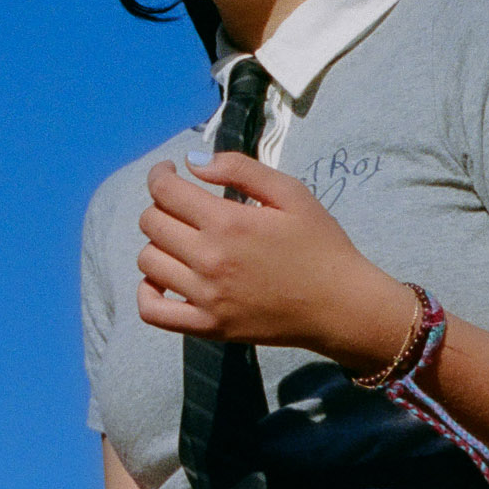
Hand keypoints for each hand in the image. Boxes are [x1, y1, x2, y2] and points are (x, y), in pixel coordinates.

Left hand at [138, 152, 416, 365]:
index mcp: (228, 222)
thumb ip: (240, 169)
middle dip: (161, 206)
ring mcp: (205, 297)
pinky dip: (147, 292)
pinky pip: (153, 311)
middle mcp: (209, 259)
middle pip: (151, 223)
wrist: (341, 307)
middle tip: (182, 207)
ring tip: (180, 241)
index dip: (160, 176)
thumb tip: (193, 162)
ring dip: (158, 244)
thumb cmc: (321, 246)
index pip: (165, 191)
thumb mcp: (291, 193)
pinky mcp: (208, 327)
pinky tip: (164, 280)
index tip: (169, 173)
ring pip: (148, 262)